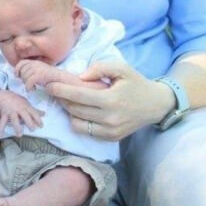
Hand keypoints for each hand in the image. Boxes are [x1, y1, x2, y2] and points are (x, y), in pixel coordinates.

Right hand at [0, 91, 43, 136]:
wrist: (5, 96)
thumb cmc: (18, 102)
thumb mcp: (27, 104)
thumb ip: (35, 110)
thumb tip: (44, 114)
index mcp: (26, 107)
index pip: (34, 113)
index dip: (38, 119)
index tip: (41, 126)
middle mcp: (19, 109)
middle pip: (25, 116)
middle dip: (29, 123)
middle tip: (32, 130)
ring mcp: (11, 112)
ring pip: (14, 120)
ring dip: (17, 127)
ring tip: (19, 135)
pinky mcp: (4, 114)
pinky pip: (3, 122)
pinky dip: (1, 128)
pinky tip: (1, 135)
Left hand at [15, 59, 57, 89]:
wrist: (61, 79)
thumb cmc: (49, 77)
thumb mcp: (39, 70)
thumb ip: (31, 70)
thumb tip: (20, 74)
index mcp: (35, 62)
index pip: (22, 62)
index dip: (17, 69)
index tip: (17, 76)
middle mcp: (35, 64)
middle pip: (22, 72)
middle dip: (23, 79)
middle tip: (29, 84)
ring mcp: (38, 69)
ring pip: (25, 77)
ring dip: (27, 84)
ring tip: (32, 87)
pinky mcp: (40, 75)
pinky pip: (29, 82)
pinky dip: (29, 87)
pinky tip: (33, 90)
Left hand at [47, 60, 174, 140]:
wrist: (156, 105)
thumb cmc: (136, 83)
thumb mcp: (121, 68)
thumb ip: (100, 68)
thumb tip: (80, 77)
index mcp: (111, 100)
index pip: (78, 96)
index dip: (60, 91)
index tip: (48, 85)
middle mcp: (109, 118)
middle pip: (74, 109)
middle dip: (60, 98)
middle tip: (54, 89)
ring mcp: (109, 131)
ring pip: (76, 122)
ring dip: (68, 110)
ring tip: (67, 99)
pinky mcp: (110, 138)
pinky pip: (84, 131)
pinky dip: (78, 120)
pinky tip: (80, 110)